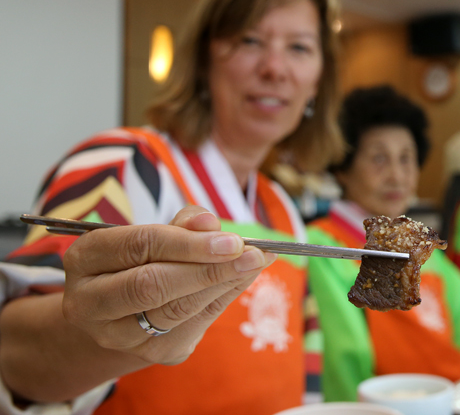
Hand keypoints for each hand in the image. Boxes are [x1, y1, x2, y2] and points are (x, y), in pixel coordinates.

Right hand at [62, 206, 275, 364]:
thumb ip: (183, 224)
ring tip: (256, 263)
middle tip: (251, 254)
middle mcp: (90, 302)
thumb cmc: (143, 258)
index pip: (138, 246)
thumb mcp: (154, 233)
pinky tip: (244, 278)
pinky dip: (225, 298)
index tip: (231, 239)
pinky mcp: (151, 353)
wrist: (124, 310)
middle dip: (207, 268)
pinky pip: (195, 325)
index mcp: (85, 258)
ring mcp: (118, 335)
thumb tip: (209, 223)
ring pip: (175, 310)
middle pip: (151, 285)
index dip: (187, 243)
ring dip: (223, 284)